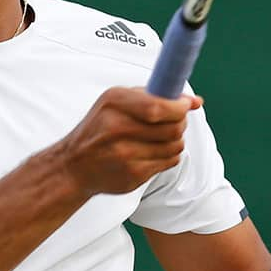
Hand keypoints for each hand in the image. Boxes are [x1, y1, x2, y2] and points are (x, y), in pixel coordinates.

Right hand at [58, 87, 200, 196]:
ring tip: (161, 138)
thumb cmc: (99, 128)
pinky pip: (169, 162)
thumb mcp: (116, 102)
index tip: (185, 106)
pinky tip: (153, 152)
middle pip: (172, 127)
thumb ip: (154, 96)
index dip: (179, 107)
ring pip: (175, 145)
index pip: (159, 106)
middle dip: (180, 123)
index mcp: (114, 103)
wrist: (74, 165)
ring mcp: (125, 154)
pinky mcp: (133, 175)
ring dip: (175, 140)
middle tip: (174, 121)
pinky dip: (168, 155)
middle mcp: (117, 128)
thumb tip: (195, 101)